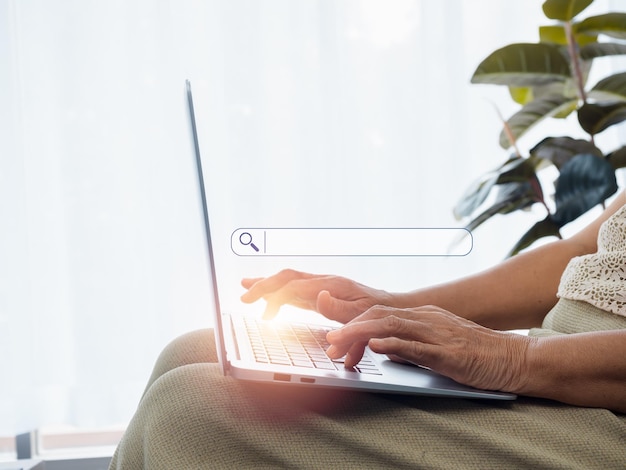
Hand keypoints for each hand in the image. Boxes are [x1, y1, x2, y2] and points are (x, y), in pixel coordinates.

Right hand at [241, 269, 392, 322]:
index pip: (294, 287)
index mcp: (330, 285)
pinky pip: (294, 287)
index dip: (275, 298)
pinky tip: (268, 296)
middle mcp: (323, 281)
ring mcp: (321, 285)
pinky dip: (277, 290)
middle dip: (263, 285)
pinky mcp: (321, 292)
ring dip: (267, 283)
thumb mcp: (362, 315)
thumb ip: (339, 308)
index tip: (264, 316)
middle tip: (244, 298)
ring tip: (245, 287)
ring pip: (288, 279)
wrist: (392, 307)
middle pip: (287, 277)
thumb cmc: (378, 314)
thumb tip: (317, 298)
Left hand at [326, 305, 531, 392]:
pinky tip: (376, 347)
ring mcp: (437, 334)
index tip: (335, 338)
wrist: (514, 358)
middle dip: (349, 328)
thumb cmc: (477, 354)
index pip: (380, 315)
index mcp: (423, 316)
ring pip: (391, 326)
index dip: (354, 324)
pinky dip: (393, 345)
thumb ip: (410, 345)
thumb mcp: (437, 345)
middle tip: (329, 343)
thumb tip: (383, 349)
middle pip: (379, 316)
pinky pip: (417, 346)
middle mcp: (427, 319)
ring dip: (361, 334)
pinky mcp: (449, 352)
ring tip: (340, 344)